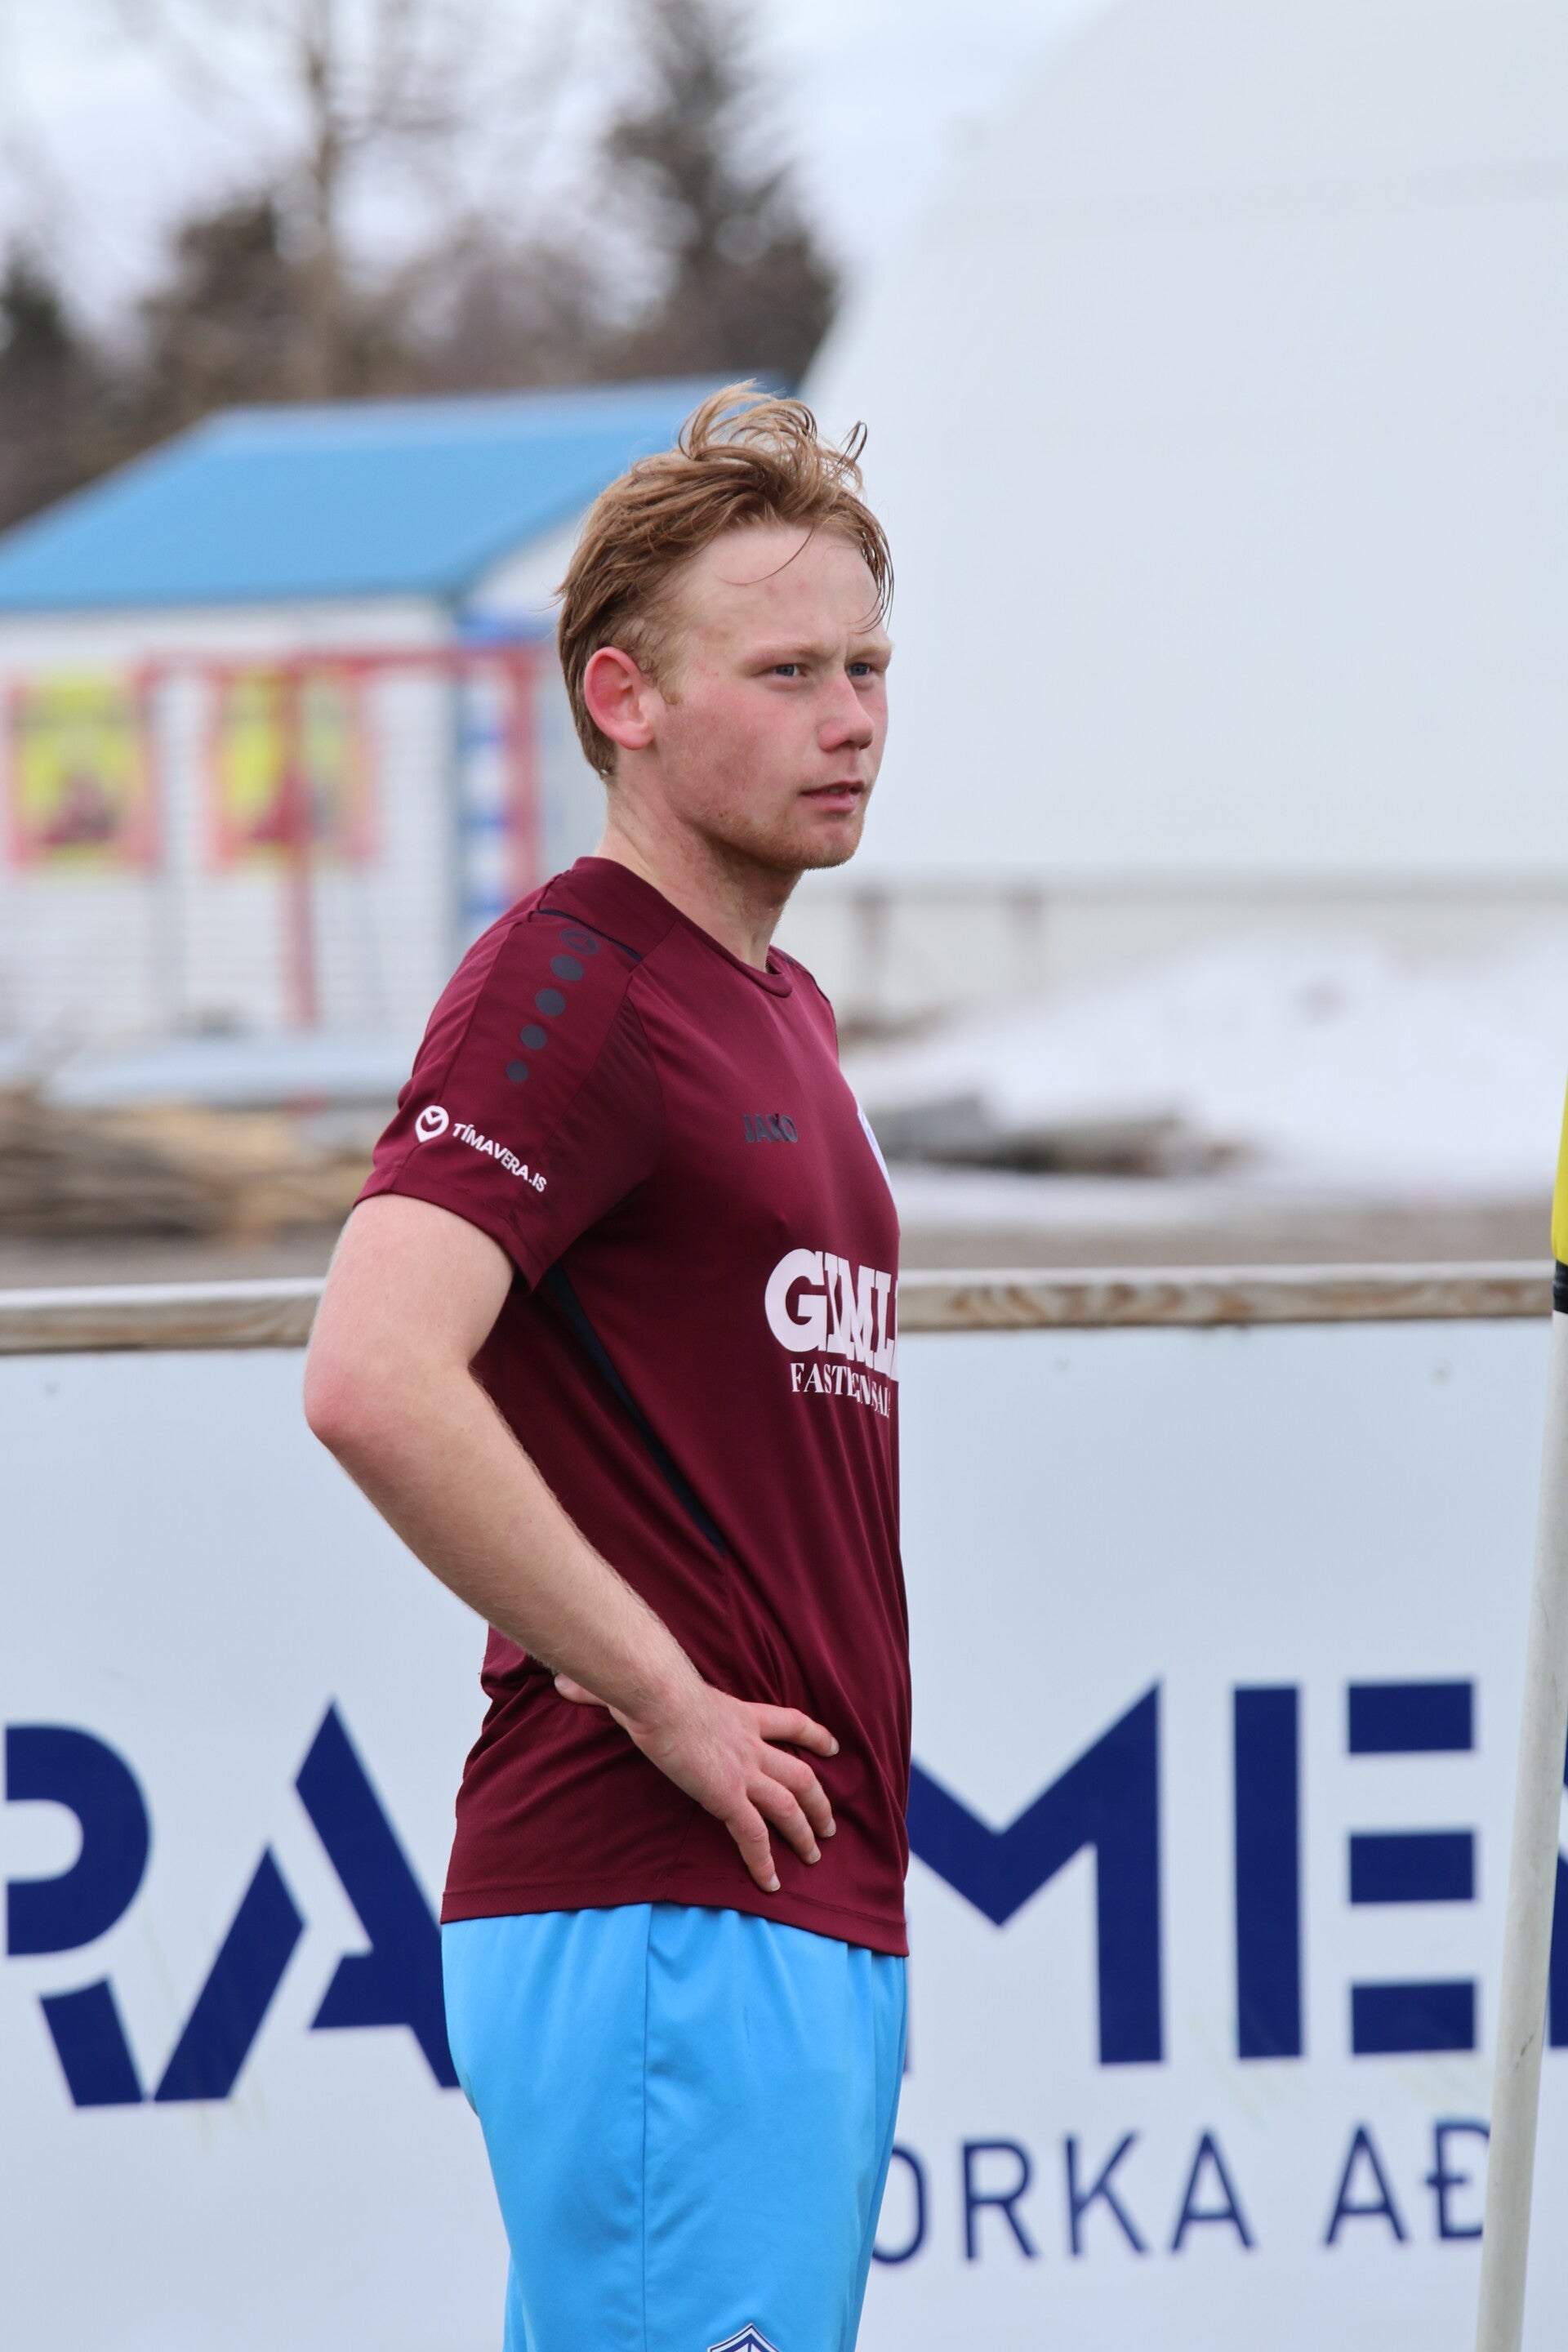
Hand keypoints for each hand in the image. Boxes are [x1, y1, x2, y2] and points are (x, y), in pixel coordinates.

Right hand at [553, 1672, 837, 1892]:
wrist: (656, 1692)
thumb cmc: (646, 1681)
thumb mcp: (640, 1681)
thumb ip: (607, 1688)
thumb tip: (564, 1684)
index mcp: (739, 1714)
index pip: (790, 1722)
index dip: (814, 1736)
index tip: (833, 1747)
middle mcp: (750, 1745)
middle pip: (802, 1773)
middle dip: (819, 1801)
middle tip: (830, 1824)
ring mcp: (743, 1771)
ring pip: (790, 1806)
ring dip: (805, 1832)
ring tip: (815, 1856)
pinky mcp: (729, 1796)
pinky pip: (755, 1837)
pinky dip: (764, 1862)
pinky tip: (770, 1885)